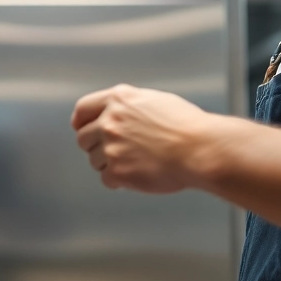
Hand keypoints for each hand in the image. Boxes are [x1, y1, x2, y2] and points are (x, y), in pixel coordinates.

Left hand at [71, 83, 213, 192]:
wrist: (199, 149)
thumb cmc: (186, 125)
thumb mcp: (154, 100)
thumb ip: (129, 106)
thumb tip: (117, 113)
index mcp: (118, 100)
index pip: (83, 109)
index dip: (81, 121)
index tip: (81, 128)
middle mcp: (110, 121)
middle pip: (83, 138)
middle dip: (96, 146)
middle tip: (116, 151)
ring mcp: (111, 147)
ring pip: (95, 161)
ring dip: (110, 164)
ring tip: (136, 162)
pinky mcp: (117, 171)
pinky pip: (107, 179)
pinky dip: (119, 181)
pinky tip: (137, 174)